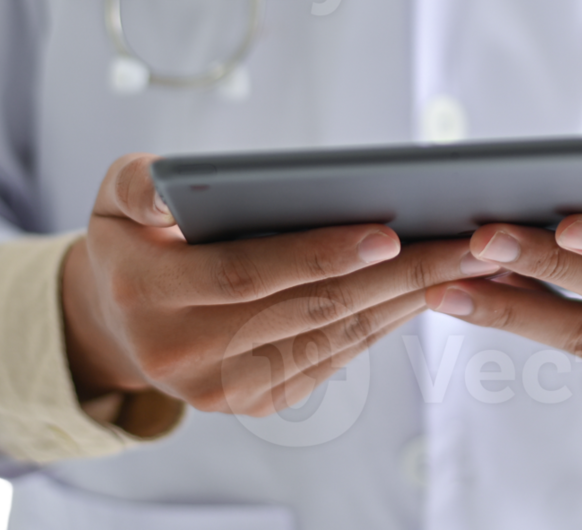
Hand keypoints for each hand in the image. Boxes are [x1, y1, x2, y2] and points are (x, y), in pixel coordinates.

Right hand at [63, 153, 500, 415]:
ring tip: (465, 261)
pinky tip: (425, 289)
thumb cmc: (132, 237)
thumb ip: (140, 184)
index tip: (386, 233)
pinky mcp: (254, 401)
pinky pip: (331, 357)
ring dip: (406, 300)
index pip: (246, 274)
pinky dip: (382, 323)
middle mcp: (184, 353)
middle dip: (396, 276)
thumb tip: (172, 181)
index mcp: (148, 294)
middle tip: (464, 244)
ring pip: (331, 337)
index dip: (317, 254)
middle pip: (308, 309)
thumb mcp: (116, 197)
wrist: (116, 319)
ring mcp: (222, 387)